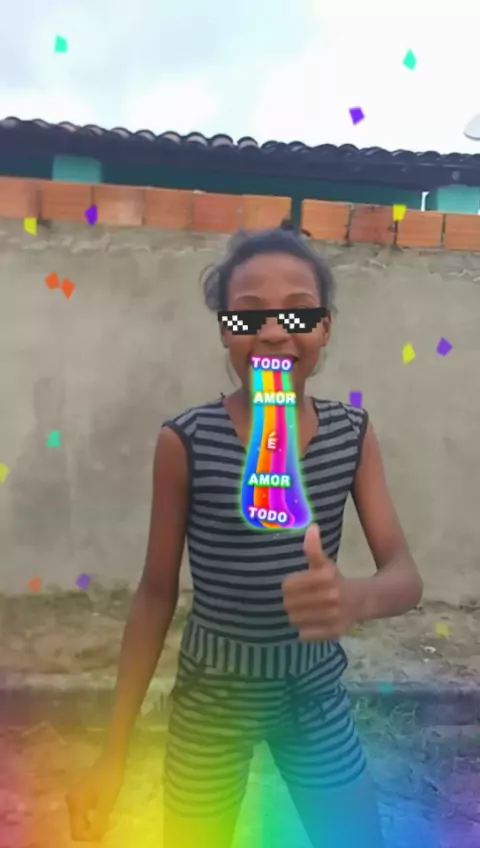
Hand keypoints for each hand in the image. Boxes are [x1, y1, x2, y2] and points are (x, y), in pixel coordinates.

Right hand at [66, 751, 124, 841]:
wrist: (111, 756)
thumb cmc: (109, 779)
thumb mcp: (106, 804)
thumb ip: (99, 824)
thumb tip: (95, 839)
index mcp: (74, 805)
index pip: (76, 832)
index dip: (89, 837)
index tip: (103, 831)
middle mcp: (70, 801)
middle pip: (77, 826)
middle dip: (91, 830)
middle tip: (106, 824)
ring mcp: (74, 796)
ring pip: (80, 819)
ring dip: (92, 822)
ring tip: (106, 816)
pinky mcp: (79, 792)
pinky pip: (83, 810)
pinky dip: (91, 814)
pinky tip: (102, 807)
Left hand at [282, 524, 358, 640]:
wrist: (364, 600)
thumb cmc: (337, 580)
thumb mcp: (325, 563)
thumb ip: (313, 548)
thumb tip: (312, 527)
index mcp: (326, 575)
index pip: (287, 586)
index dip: (289, 586)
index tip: (295, 586)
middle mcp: (331, 595)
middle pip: (289, 604)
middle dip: (292, 602)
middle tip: (300, 600)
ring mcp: (333, 615)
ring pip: (295, 619)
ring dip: (297, 616)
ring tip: (306, 611)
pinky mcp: (334, 632)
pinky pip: (304, 634)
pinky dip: (305, 630)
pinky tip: (313, 622)